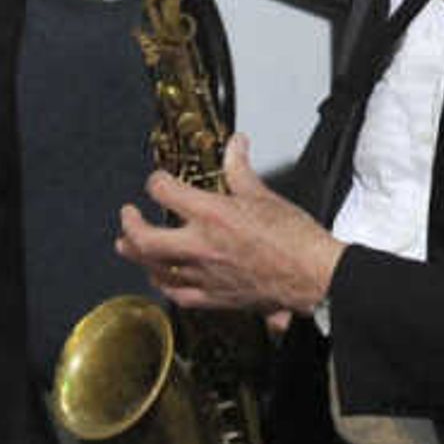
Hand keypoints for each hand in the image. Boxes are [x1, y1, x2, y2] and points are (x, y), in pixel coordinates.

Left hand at [115, 134, 340, 313]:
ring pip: (154, 270)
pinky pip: (177, 295)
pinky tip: (161, 278)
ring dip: (137, 256)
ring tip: (128, 246)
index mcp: (212, 215)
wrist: (315, 276)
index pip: (164, 191)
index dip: (156, 182)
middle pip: (144, 239)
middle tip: (128, 215)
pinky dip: (164, 284)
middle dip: (129, 225)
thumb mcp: (264, 195)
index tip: (158, 181)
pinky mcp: (214, 298)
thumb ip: (240, 169)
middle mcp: (201, 246)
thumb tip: (235, 145)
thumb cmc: (295, 239)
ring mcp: (204, 275)